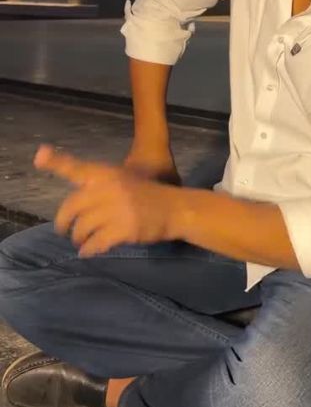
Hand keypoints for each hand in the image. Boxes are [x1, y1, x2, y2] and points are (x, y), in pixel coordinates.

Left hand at [34, 144, 182, 256]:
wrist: (175, 208)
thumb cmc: (146, 194)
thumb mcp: (122, 180)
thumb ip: (97, 186)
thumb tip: (73, 207)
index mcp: (107, 174)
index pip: (77, 167)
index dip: (56, 161)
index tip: (39, 155)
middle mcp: (109, 188)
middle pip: (72, 206)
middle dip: (64, 222)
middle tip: (64, 231)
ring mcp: (117, 208)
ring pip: (83, 227)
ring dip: (78, 238)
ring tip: (81, 242)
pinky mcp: (124, 228)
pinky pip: (96, 242)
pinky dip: (89, 249)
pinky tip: (89, 251)